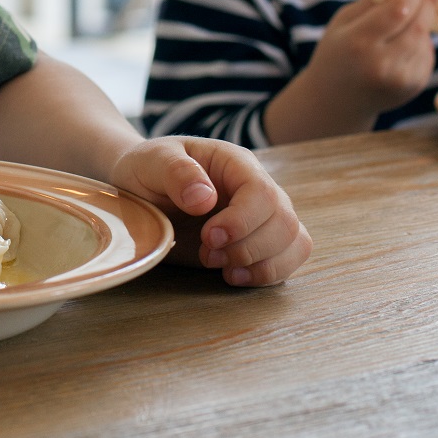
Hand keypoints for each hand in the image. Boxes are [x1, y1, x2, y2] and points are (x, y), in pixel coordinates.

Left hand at [106, 137, 311, 285]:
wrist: (143, 188)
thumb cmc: (148, 170)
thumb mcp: (151, 161)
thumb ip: (175, 172)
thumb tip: (205, 198)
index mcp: (235, 163)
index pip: (262, 193)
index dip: (241, 222)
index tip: (207, 237)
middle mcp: (257, 188)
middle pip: (284, 222)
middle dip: (248, 248)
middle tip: (206, 254)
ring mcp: (262, 216)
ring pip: (294, 242)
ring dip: (261, 264)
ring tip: (221, 268)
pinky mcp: (259, 242)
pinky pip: (288, 259)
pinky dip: (268, 274)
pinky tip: (233, 276)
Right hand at [309, 0, 437, 114]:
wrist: (336, 100)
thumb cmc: (338, 52)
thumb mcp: (344, 20)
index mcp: (358, 43)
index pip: (397, 11)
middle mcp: (382, 65)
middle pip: (418, 25)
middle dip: (427, 0)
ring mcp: (401, 80)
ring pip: (425, 38)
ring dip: (422, 21)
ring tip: (407, 16)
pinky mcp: (415, 87)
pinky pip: (426, 53)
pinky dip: (420, 41)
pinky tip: (402, 44)